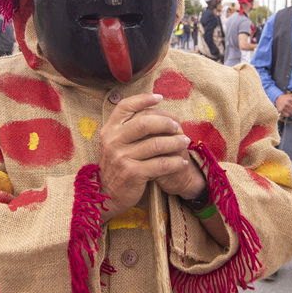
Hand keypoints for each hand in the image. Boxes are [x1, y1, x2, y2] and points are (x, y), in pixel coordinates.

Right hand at [98, 94, 191, 221]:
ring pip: (156, 144)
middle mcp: (113, 141)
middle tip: (177, 125)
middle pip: (144, 123)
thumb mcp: (114, 143)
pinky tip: (181, 162)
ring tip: (185, 142)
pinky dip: (175, 162)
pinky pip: (161, 164)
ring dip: (175, 142)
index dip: (143, 99)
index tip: (159, 97)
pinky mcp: (133, 173)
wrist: (106, 195)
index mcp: (109, 130)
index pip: (125, 106)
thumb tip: (150, 108)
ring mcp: (122, 157)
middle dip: (165, 122)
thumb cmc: (116, 166)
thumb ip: (127, 128)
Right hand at [275, 93, 291, 118]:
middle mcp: (287, 103)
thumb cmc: (284, 98)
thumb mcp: (290, 95)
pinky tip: (287, 111)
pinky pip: (287, 115)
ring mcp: (283, 107)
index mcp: (290, 99)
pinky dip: (288, 114)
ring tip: (291, 109)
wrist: (277, 99)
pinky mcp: (281, 111)